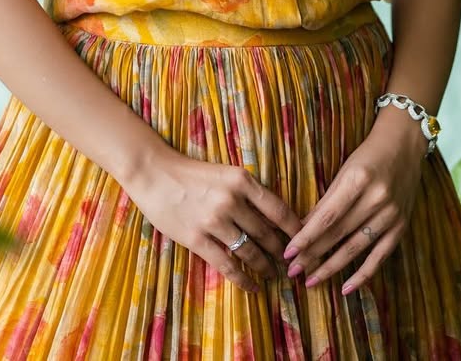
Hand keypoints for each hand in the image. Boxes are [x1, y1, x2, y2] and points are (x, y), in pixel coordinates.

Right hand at [125, 145, 302, 292]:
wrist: (155, 174)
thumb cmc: (192, 173)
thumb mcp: (226, 173)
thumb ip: (248, 191)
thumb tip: (273, 214)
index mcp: (242, 180)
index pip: (277, 208)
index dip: (295, 228)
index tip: (306, 239)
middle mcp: (231, 200)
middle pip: (266, 232)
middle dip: (282, 251)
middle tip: (293, 263)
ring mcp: (214, 221)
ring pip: (249, 250)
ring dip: (265, 266)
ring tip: (274, 275)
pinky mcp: (197, 239)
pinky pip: (226, 264)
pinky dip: (242, 279)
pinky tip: (252, 287)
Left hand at [282, 108, 426, 294]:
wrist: (405, 144)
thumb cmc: (368, 155)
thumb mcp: (345, 171)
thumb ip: (327, 201)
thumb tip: (302, 229)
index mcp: (358, 180)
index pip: (327, 217)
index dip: (306, 237)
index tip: (288, 252)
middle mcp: (376, 198)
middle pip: (338, 234)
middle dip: (313, 255)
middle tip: (292, 270)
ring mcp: (391, 214)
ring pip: (355, 249)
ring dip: (331, 268)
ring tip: (310, 280)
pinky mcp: (401, 226)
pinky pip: (380, 256)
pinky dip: (362, 275)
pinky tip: (345, 288)